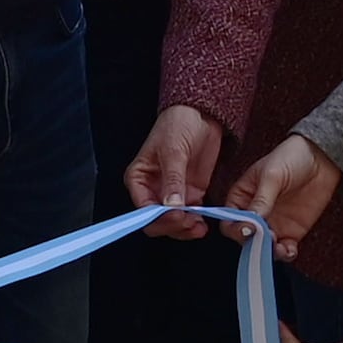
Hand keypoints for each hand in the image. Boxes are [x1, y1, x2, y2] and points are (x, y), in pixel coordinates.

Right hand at [127, 103, 224, 225]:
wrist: (203, 113)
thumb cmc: (179, 123)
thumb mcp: (173, 150)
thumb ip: (173, 179)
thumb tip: (171, 205)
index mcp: (139, 178)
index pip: (142, 208)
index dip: (158, 217)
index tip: (175, 216)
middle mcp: (153, 189)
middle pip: (157, 220)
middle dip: (172, 225)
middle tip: (187, 222)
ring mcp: (173, 192)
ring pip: (174, 222)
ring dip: (185, 228)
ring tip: (198, 227)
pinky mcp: (191, 193)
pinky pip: (191, 215)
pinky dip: (196, 223)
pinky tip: (203, 224)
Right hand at [227, 133, 342, 253]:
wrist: (321, 159)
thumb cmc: (291, 157)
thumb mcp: (272, 175)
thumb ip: (262, 199)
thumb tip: (252, 221)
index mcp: (242, 198)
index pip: (229, 220)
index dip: (235, 228)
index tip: (249, 228)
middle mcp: (254, 214)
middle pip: (244, 238)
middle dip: (253, 243)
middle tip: (266, 238)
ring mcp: (272, 224)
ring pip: (263, 248)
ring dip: (268, 252)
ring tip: (279, 246)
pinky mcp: (291, 232)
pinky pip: (284, 250)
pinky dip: (285, 254)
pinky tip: (289, 249)